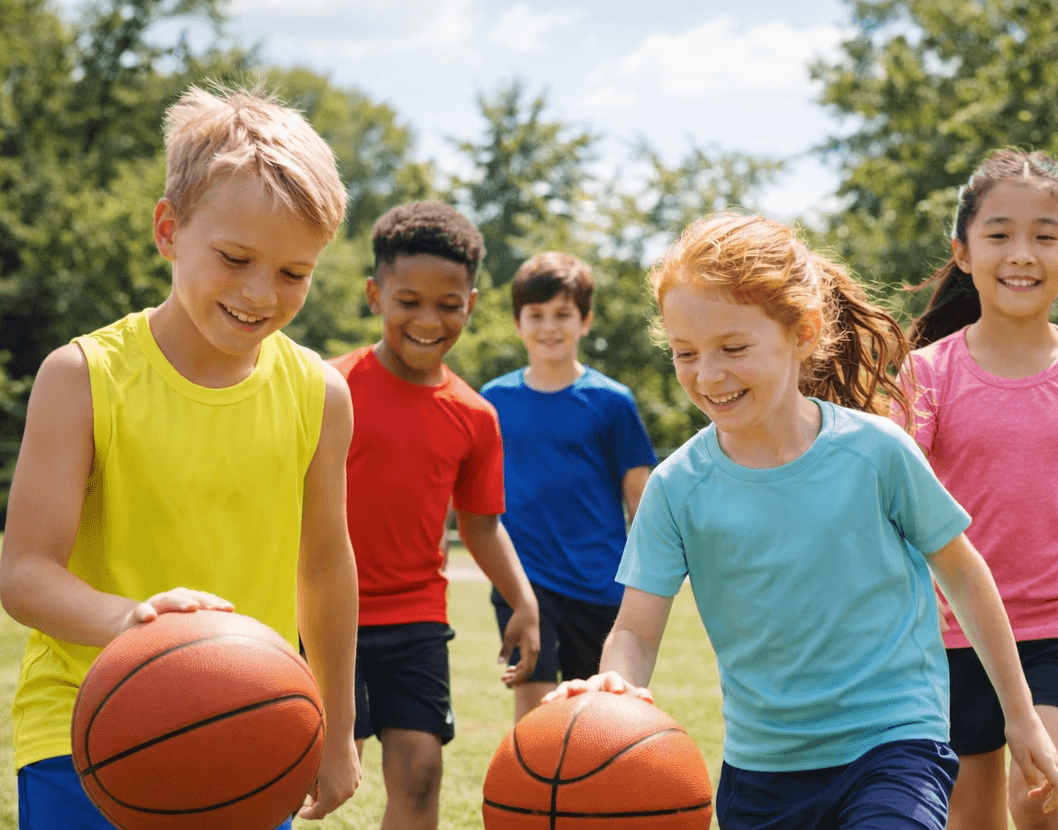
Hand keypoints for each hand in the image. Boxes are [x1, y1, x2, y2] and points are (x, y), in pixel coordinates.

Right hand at [118, 587, 233, 634]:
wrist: (133, 628)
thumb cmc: (165, 632)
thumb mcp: (182, 631)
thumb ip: (200, 635)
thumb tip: (228, 648)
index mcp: (186, 601)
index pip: (205, 600)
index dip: (217, 603)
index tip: (230, 609)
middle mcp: (172, 599)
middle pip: (190, 597)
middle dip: (205, 601)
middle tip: (215, 608)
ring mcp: (155, 604)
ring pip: (168, 600)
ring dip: (181, 602)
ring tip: (192, 607)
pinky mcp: (136, 614)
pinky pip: (141, 611)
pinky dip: (145, 612)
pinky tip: (150, 617)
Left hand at [298, 730, 360, 819]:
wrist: (337, 735)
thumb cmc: (320, 754)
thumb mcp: (310, 777)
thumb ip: (310, 794)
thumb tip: (313, 800)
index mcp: (331, 797)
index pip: (318, 814)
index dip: (308, 814)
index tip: (301, 812)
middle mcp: (346, 794)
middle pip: (330, 807)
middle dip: (319, 805)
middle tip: (309, 800)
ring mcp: (354, 784)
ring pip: (340, 797)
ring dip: (330, 795)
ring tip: (320, 786)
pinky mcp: (358, 776)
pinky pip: (347, 786)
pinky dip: (339, 786)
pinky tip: (332, 776)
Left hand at [498, 602, 539, 687]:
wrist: (528, 611)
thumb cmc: (518, 622)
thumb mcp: (509, 636)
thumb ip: (505, 650)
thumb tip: (500, 663)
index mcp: (530, 650)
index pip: (526, 670)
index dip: (517, 678)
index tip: (506, 681)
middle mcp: (535, 652)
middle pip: (528, 672)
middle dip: (516, 678)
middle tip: (503, 681)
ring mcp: (535, 651)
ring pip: (528, 668)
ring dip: (517, 674)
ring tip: (504, 676)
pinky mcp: (533, 648)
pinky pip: (528, 662)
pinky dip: (520, 668)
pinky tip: (510, 668)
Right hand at [541, 671, 653, 704]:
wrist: (616, 689)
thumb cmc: (627, 700)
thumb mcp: (635, 698)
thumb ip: (639, 697)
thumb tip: (649, 698)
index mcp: (613, 683)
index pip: (613, 680)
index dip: (614, 685)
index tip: (618, 692)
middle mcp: (596, 683)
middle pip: (589, 683)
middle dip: (583, 687)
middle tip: (576, 690)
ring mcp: (582, 688)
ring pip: (570, 687)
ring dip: (562, 693)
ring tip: (550, 701)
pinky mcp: (571, 695)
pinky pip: (561, 696)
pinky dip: (554, 699)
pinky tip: (544, 704)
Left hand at [1006, 710, 1057, 812]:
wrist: (1021, 714)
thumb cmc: (1018, 734)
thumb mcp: (1019, 756)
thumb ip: (1029, 774)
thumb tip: (1036, 789)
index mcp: (1048, 763)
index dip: (1056, 800)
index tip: (1044, 807)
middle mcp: (1054, 760)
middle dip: (1053, 799)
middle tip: (1042, 808)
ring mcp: (1052, 756)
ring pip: (1056, 778)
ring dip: (1048, 790)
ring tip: (1033, 795)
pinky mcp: (1048, 753)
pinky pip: (1052, 771)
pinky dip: (1047, 780)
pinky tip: (1037, 784)